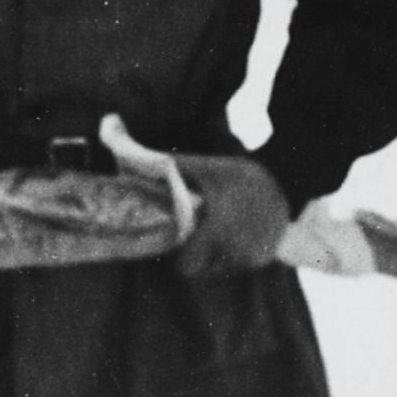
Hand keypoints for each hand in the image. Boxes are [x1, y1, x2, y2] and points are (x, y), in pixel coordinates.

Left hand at [98, 115, 290, 270]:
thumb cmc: (236, 170)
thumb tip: (109, 126)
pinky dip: (233, 254)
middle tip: (197, 233)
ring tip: (218, 231)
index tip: (180, 237)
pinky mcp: (264, 260)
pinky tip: (237, 232)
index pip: (185, 267)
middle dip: (196, 255)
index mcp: (214, 231)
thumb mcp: (198, 164)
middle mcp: (234, 250)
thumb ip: (156, 160)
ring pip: (219, 269)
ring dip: (214, 255)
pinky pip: (238, 266)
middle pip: (201, 270)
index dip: (179, 254)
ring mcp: (251, 258)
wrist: (288, 178)